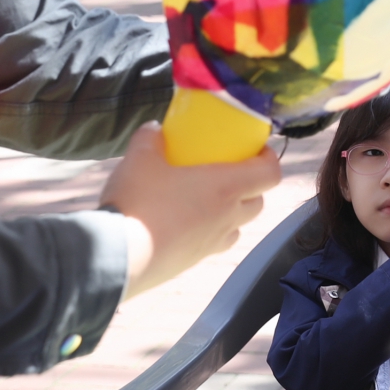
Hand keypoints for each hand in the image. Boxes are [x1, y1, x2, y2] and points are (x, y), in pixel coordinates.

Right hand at [99, 123, 280, 298]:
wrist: (119, 255)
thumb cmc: (138, 202)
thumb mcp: (140, 158)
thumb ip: (150, 138)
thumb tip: (155, 128)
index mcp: (226, 188)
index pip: (270, 174)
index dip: (270, 159)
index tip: (258, 150)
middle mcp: (227, 217)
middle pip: (258, 202)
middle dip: (252, 186)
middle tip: (231, 172)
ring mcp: (212, 243)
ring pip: (238, 226)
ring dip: (233, 212)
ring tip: (210, 198)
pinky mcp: (194, 261)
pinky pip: (214, 244)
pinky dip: (211, 232)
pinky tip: (186, 222)